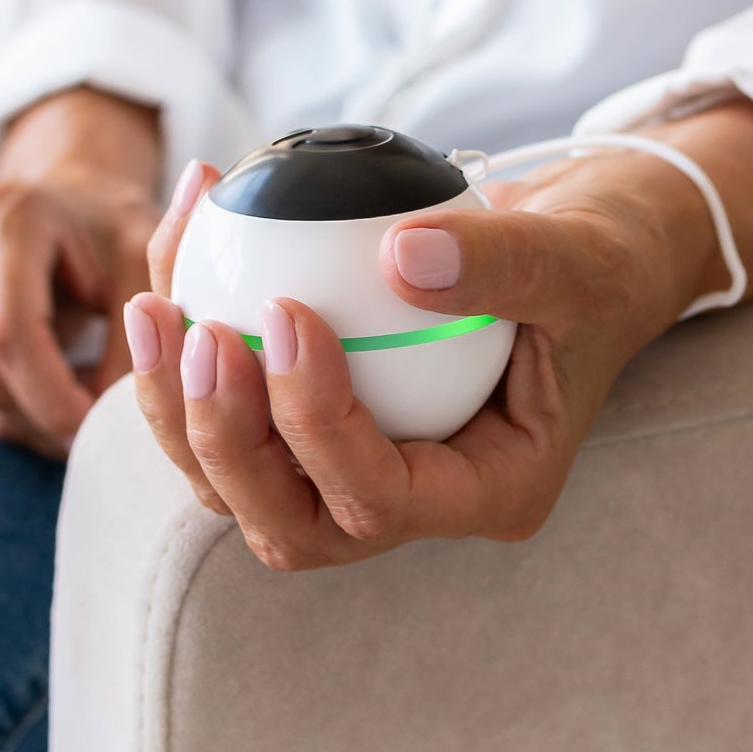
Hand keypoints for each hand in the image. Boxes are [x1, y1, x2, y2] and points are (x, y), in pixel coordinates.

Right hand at [0, 88, 161, 456]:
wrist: (77, 197)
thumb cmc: (115, 225)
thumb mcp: (148, 263)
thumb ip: (140, 335)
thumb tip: (115, 416)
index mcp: (7, 219)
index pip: (8, 332)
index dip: (49, 393)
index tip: (97, 425)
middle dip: (43, 413)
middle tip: (100, 427)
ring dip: (29, 415)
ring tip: (84, 404)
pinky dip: (11, 403)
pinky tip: (54, 389)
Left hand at [123, 99, 752, 563]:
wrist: (585, 245)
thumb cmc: (599, 258)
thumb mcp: (580, 257)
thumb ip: (504, 261)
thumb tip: (400, 256)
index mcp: (485, 492)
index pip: (378, 501)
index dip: (317, 425)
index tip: (291, 315)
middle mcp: (411, 499)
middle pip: (285, 520)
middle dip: (221, 441)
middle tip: (195, 333)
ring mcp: (354, 465)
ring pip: (236, 478)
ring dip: (175, 402)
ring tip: (153, 302)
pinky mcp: (309, 417)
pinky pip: (229, 402)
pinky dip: (189, 333)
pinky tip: (185, 231)